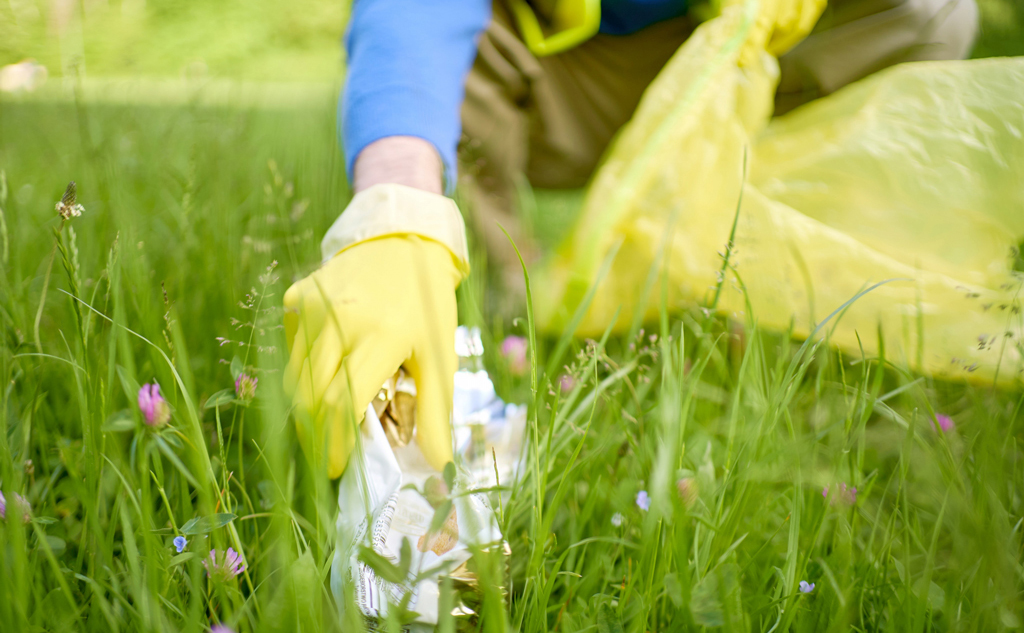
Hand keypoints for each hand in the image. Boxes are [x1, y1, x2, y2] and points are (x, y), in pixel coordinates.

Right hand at [284, 236, 460, 477]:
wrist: (405, 243)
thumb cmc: (428, 307)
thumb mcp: (440, 359)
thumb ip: (437, 415)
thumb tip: (443, 471)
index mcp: (382, 336)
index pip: (342, 403)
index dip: (334, 443)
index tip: (337, 469)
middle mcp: (341, 319)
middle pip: (310, 395)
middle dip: (313, 435)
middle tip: (325, 456)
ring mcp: (313, 304)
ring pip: (294, 375)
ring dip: (306, 407)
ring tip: (325, 423)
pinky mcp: (297, 295)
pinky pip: (290, 348)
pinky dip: (302, 371)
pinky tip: (324, 375)